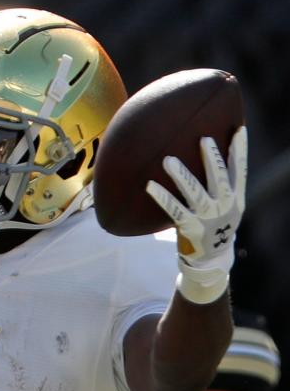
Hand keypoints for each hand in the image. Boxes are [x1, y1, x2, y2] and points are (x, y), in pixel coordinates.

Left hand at [145, 127, 246, 302]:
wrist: (210, 260)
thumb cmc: (214, 226)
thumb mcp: (225, 207)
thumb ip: (220, 186)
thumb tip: (209, 157)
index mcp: (235, 199)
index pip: (240, 171)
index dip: (240, 151)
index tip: (238, 130)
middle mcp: (224, 206)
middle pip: (220, 178)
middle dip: (212, 158)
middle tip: (203, 139)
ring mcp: (208, 218)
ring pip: (195, 193)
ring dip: (182, 176)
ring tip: (168, 160)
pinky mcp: (190, 228)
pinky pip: (174, 210)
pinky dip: (162, 197)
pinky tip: (150, 185)